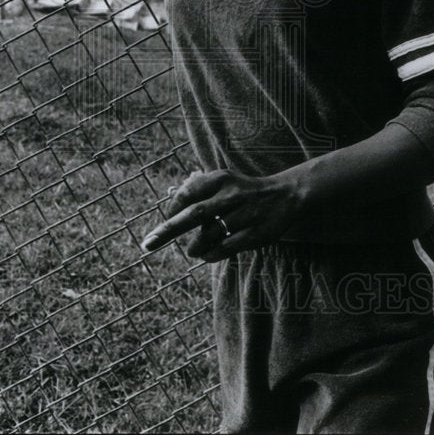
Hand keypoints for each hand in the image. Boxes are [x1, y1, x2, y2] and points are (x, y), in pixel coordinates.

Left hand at [141, 168, 302, 261]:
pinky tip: (206, 256)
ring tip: (191, 250)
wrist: (285, 195)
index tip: (166, 220)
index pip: (188, 192)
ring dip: (194, 246)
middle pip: (195, 214)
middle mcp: (232, 195)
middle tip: (148, 244)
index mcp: (221, 179)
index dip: (173, 208)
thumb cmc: (245, 191)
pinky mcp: (257, 233)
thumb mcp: (224, 181)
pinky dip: (212, 254)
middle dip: (168, 230)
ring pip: (211, 234)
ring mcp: (246, 214)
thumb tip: (170, 200)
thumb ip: (199, 188)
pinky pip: (228, 247)